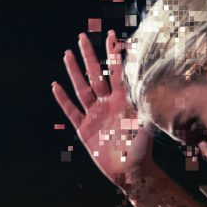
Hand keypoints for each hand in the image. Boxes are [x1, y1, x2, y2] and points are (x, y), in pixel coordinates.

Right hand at [51, 29, 150, 188]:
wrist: (130, 171)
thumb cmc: (142, 149)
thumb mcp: (146, 124)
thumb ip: (145, 105)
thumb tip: (150, 86)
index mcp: (123, 100)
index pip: (117, 71)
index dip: (113, 53)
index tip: (111, 35)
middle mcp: (108, 104)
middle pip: (96, 74)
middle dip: (89, 55)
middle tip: (82, 36)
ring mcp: (95, 114)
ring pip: (82, 87)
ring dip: (74, 71)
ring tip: (68, 53)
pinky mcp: (84, 128)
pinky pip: (71, 110)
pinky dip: (63, 99)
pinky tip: (56, 85)